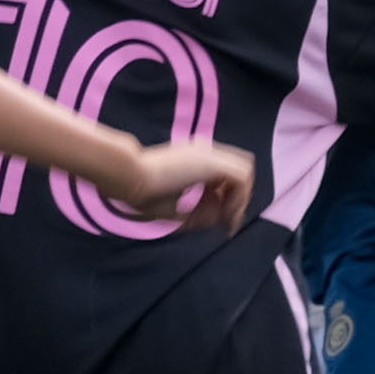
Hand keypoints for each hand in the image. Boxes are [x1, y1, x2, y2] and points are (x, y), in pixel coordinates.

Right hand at [110, 140, 253, 235]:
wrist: (128, 176)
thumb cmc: (141, 193)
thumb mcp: (174, 209)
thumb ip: (197, 214)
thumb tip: (218, 219)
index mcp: (194, 159)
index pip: (225, 173)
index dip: (227, 196)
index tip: (217, 219)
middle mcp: (205, 153)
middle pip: (240, 169)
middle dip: (238, 196)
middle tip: (226, 220)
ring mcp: (209, 155)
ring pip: (246, 170)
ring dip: (240, 197)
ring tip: (226, 219)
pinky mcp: (212, 162)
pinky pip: (242, 178)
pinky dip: (238, 198)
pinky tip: (224, 214)